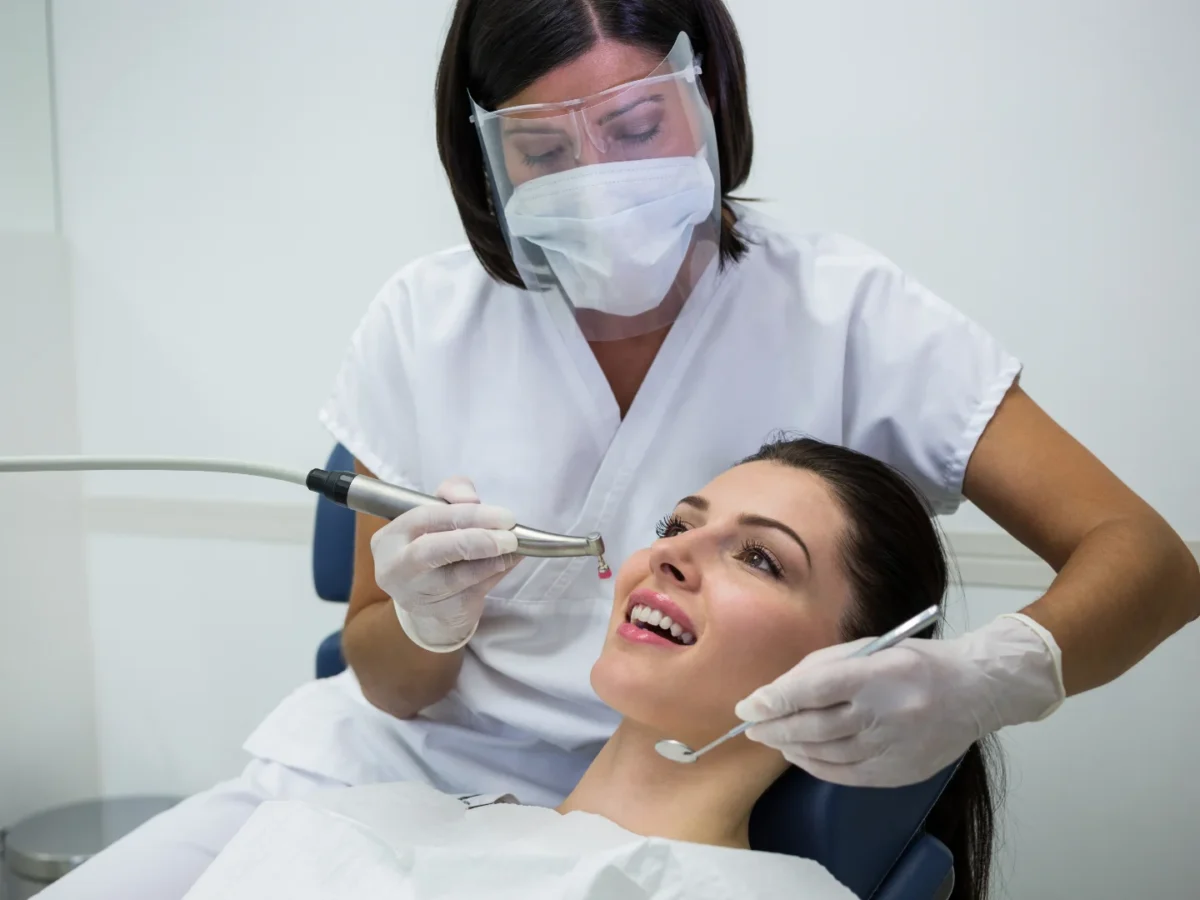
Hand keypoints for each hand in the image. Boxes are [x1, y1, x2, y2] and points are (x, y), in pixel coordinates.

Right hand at [371, 476, 518, 651]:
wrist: (429, 605)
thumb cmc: (434, 549)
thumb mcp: (438, 516)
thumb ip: (452, 495)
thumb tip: (472, 499)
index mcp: (389, 539)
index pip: (424, 518)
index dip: (464, 514)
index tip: (502, 515)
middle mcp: (395, 568)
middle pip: (430, 551)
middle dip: (475, 540)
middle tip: (510, 537)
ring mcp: (415, 595)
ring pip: (457, 576)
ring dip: (492, 560)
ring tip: (513, 548)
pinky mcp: (440, 613)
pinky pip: (474, 591)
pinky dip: (496, 573)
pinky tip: (508, 562)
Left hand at [734, 615, 1064, 786]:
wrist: (975, 691)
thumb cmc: (915, 663)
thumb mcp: (870, 649)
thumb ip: (822, 669)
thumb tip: (777, 693)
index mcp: (880, 673)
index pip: (817, 689)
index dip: (777, 699)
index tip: (748, 706)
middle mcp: (888, 713)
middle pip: (817, 726)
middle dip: (776, 727)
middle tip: (752, 727)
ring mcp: (895, 747)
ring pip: (827, 754)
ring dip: (792, 747)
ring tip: (773, 738)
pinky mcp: (900, 772)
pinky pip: (846, 775)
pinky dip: (816, 766)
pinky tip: (801, 755)